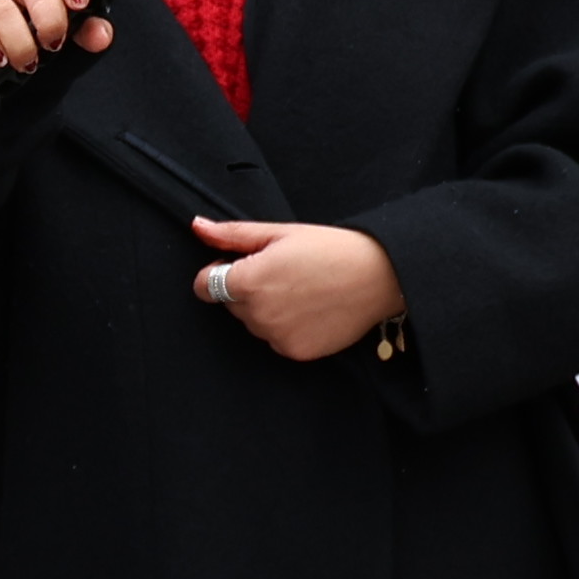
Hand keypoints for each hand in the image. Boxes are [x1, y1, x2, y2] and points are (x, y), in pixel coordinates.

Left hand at [190, 214, 404, 361]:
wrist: (380, 277)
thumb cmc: (332, 249)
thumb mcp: (280, 233)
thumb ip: (233, 234)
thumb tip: (198, 227)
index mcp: (248, 281)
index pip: (204, 286)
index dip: (220, 272)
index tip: (242, 264)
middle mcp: (257, 314)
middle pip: (231, 305)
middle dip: (247, 289)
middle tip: (284, 273)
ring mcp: (276, 336)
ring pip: (254, 323)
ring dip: (266, 309)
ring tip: (302, 289)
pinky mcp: (295, 352)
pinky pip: (276, 340)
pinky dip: (286, 327)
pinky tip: (310, 309)